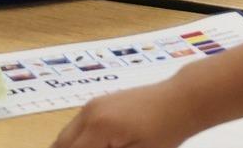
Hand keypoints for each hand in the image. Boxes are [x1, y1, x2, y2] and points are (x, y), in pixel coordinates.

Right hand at [50, 82, 203, 147]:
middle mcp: (88, 113)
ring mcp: (92, 105)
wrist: (182, 100)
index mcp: (97, 128)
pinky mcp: (99, 102)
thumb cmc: (165, 131)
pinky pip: (78, 126)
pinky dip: (80, 141)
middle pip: (60, 144)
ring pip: (66, 135)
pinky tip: (99, 147)